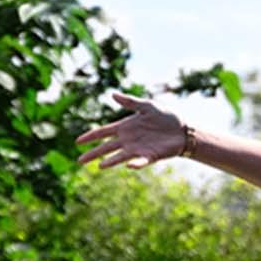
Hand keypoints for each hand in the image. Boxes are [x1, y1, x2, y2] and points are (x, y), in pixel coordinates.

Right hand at [75, 92, 189, 168]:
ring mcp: (138, 149)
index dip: (91, 136)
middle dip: (93, 153)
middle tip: (80, 161)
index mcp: (125, 127)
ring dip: (111, 161)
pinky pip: (141, 161)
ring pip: (120, 156)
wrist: (183, 129)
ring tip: (100, 166)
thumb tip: (112, 94)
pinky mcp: (150, 156)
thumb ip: (130, 102)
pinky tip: (129, 166)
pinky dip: (136, 164)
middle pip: (106, 147)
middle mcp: (128, 140)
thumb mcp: (147, 106)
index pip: (103, 132)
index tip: (78, 142)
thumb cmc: (165, 116)